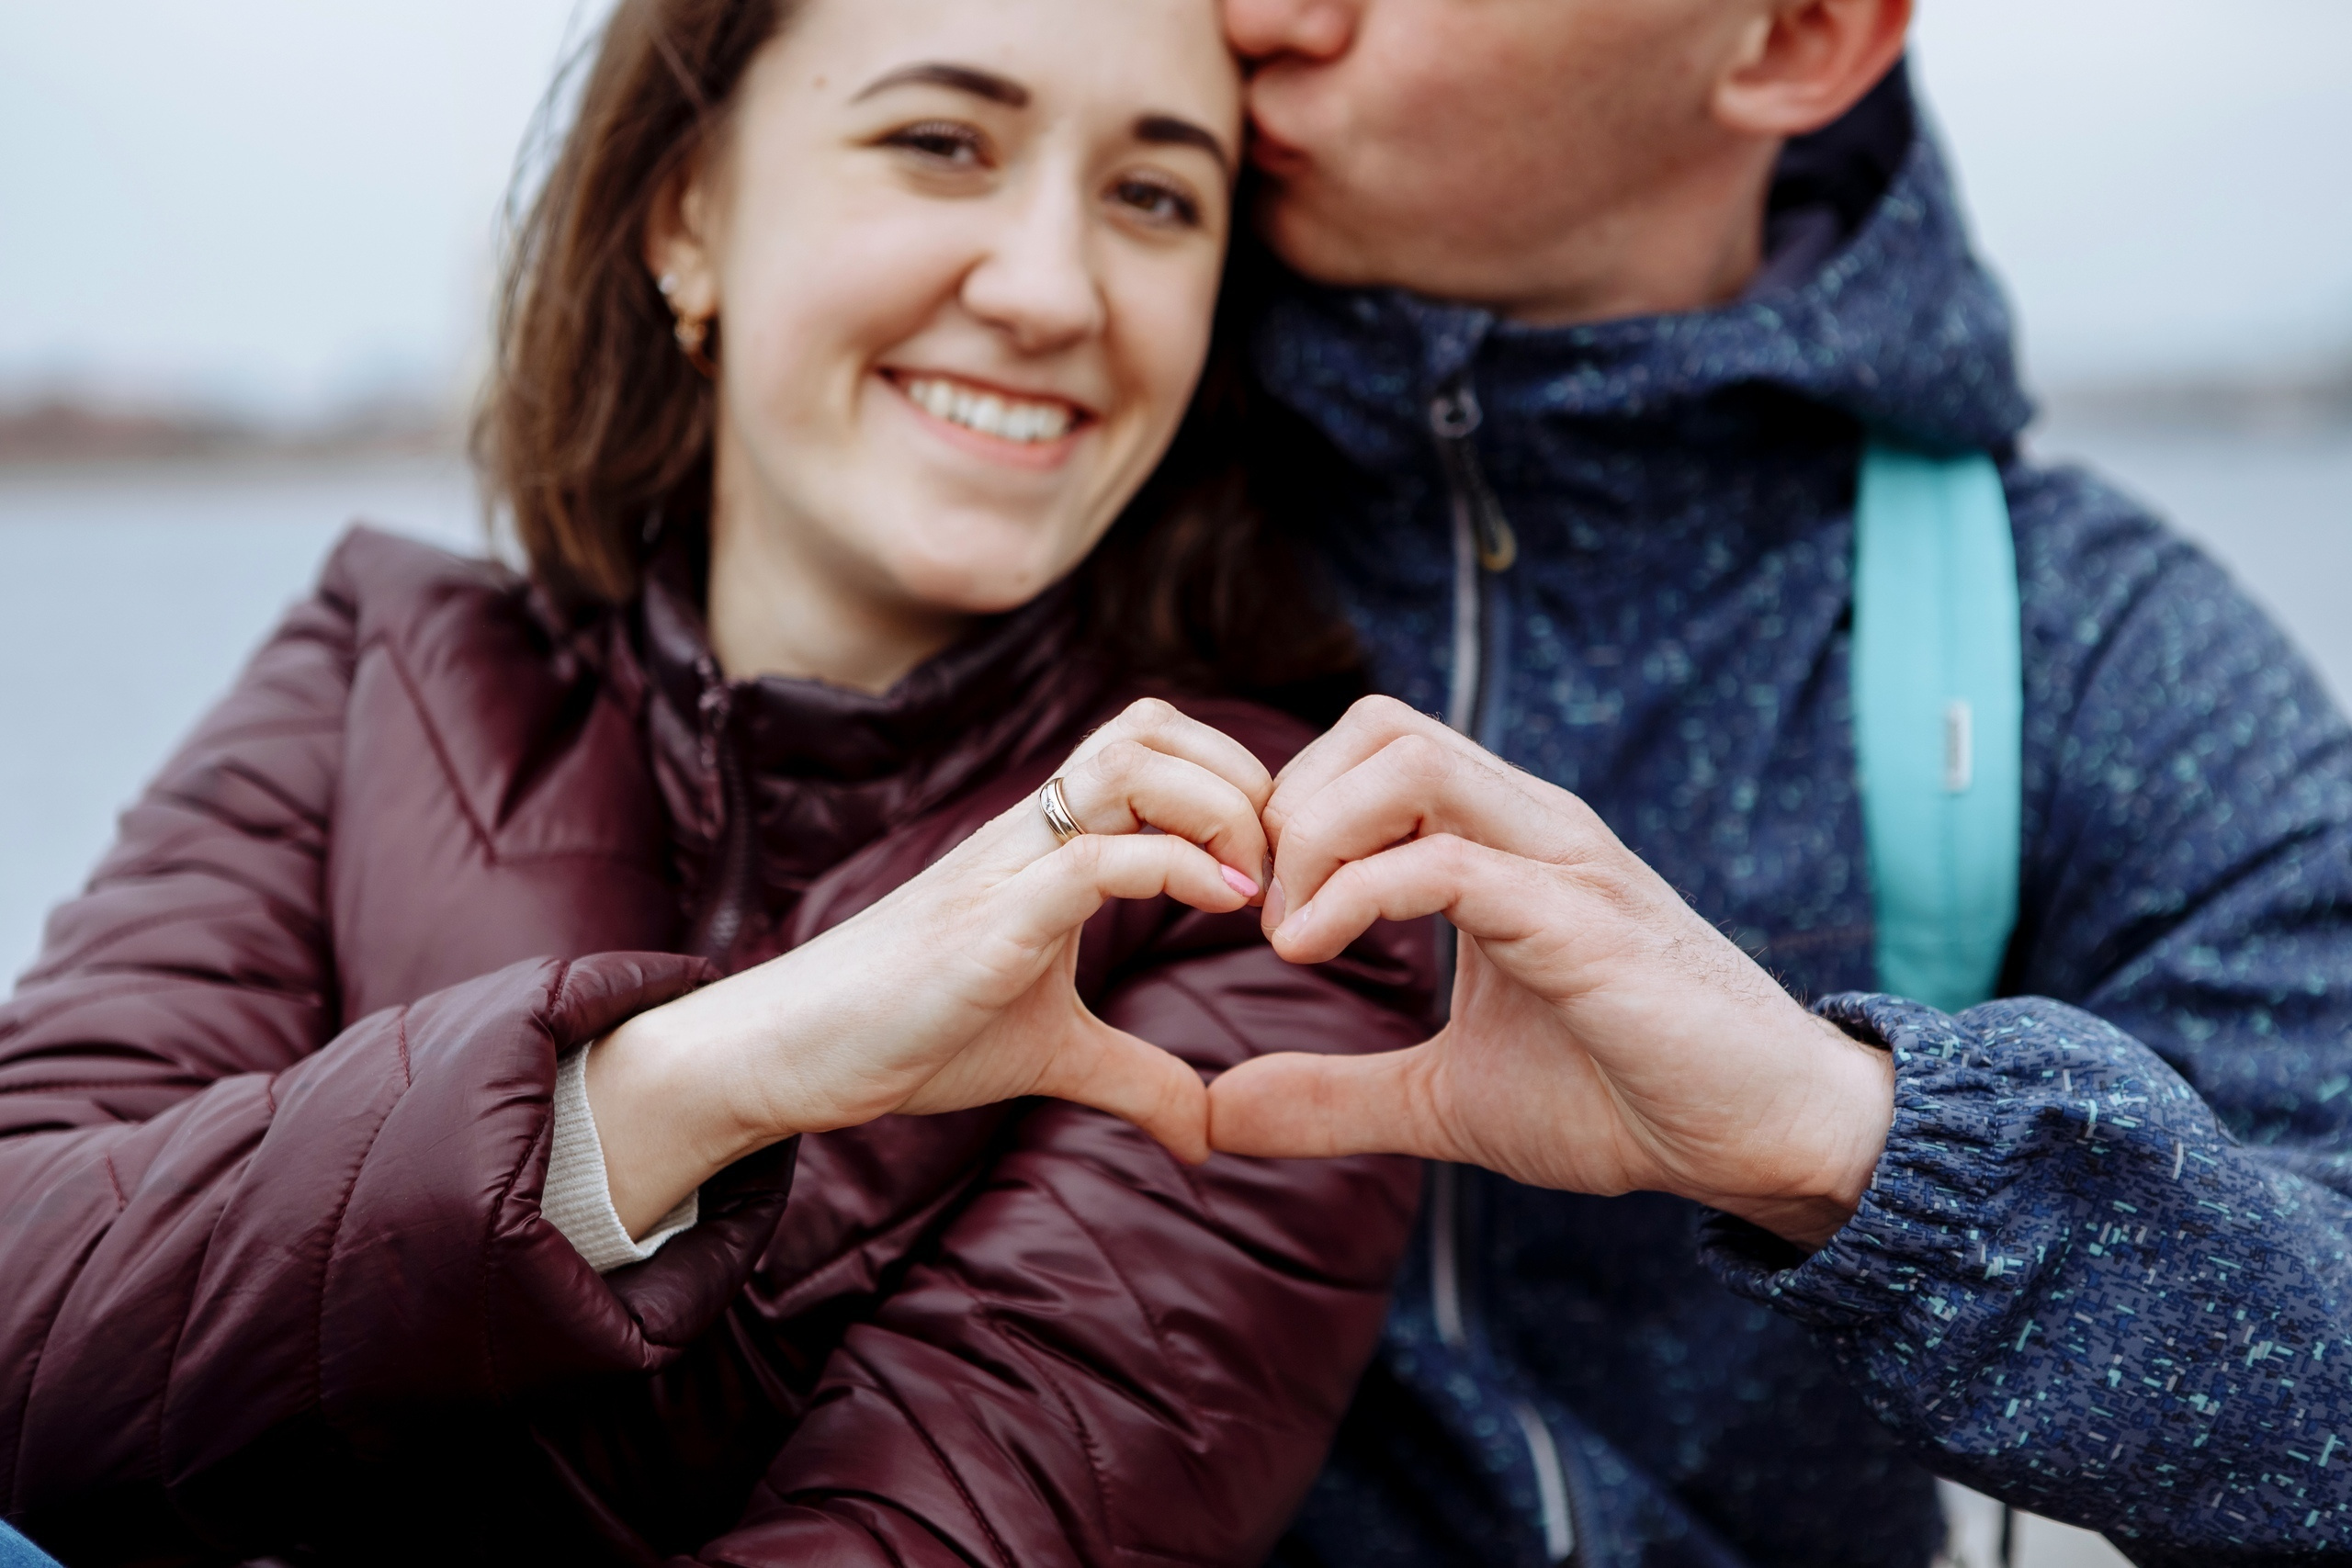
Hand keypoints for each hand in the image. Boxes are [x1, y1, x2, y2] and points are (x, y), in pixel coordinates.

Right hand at [589, 698, 1272, 1235]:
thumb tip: (1207, 1136)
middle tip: (1273, 872)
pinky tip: (1224, 907)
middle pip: (1151, 724)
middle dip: (1240, 777)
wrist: (793, 1052)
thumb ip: (1134, 1076)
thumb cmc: (910, 1033)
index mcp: (1047, 842)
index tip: (1271, 870)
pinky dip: (1174, 866)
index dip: (1233, 780)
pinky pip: (1094, 857)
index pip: (1154, 741)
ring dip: (1218, 807)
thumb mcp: (1051, 1055)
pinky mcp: (989, 924)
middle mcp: (1031, 832)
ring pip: (1130, 762)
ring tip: (1248, 888)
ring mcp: (1009, 869)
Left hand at [1207, 698, 1894, 1248]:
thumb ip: (1333, 1093)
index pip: (1369, 749)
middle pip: (1379, 722)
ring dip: (1315, 835)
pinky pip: (1447, 861)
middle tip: (1258, 910)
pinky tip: (1312, 952)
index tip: (1249, 909)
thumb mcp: (1443, 1099)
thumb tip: (1216, 1112)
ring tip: (1287, 932)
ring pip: (1406, 759)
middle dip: (1288, 803)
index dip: (1286, 808)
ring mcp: (1560, 861)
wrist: (1762, 1138)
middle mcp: (1530, 826)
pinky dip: (1356, 895)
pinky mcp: (1580, 920)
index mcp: (1500, 843)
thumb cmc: (1623, 1098)